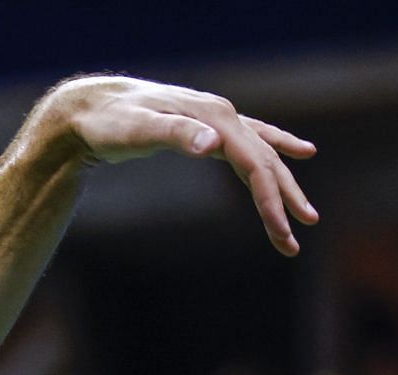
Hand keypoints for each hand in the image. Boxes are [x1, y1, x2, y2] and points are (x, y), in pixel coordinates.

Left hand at [38, 74, 319, 256]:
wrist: (90, 107)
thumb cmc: (111, 123)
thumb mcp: (138, 131)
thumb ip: (176, 134)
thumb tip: (213, 144)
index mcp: (216, 119)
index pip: (256, 165)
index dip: (271, 202)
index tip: (282, 236)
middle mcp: (223, 116)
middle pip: (266, 163)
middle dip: (282, 204)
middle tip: (293, 244)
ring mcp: (217, 120)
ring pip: (263, 154)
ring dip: (284, 186)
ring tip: (306, 216)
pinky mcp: (208, 127)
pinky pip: (254, 139)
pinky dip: (279, 146)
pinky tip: (302, 151)